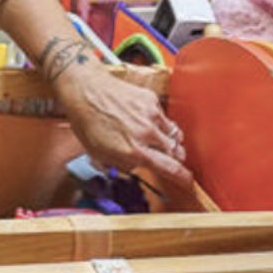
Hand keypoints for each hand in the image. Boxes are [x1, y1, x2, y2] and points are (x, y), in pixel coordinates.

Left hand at [56, 64, 192, 189]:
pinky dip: (160, 123)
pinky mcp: (151, 100)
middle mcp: (146, 133)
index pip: (170, 169)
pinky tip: (147, 121)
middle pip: (177, 153)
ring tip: (159, 142)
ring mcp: (151, 115)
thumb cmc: (86, 119)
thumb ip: (121, 164)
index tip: (188, 182)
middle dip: (175, 159)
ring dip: (171, 142)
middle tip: (168, 159)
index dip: (183, 178)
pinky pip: (164, 117)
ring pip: (175, 135)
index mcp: (133, 150)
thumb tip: (135, 167)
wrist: (84, 89)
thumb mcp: (98, 152)